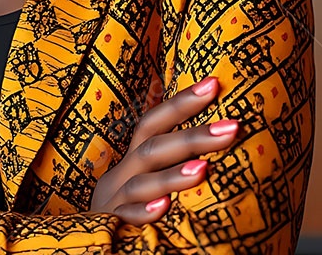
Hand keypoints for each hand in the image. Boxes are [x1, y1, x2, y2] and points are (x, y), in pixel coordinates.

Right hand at [89, 75, 239, 223]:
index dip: (182, 101)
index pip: (155, 121)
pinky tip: (165, 208)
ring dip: (172, 175)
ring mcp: (115, 200)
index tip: (214, 83)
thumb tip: (207, 131)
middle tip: (233, 127)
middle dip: (193, 136)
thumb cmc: (131, 208)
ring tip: (204, 168)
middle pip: (153, 147)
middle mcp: (123, 174)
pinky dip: (144, 212)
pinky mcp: (110, 226)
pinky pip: (127, 218)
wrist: (88, 245)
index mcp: (134, 159)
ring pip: (141, 183)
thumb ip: (170, 159)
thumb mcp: (147, 178)